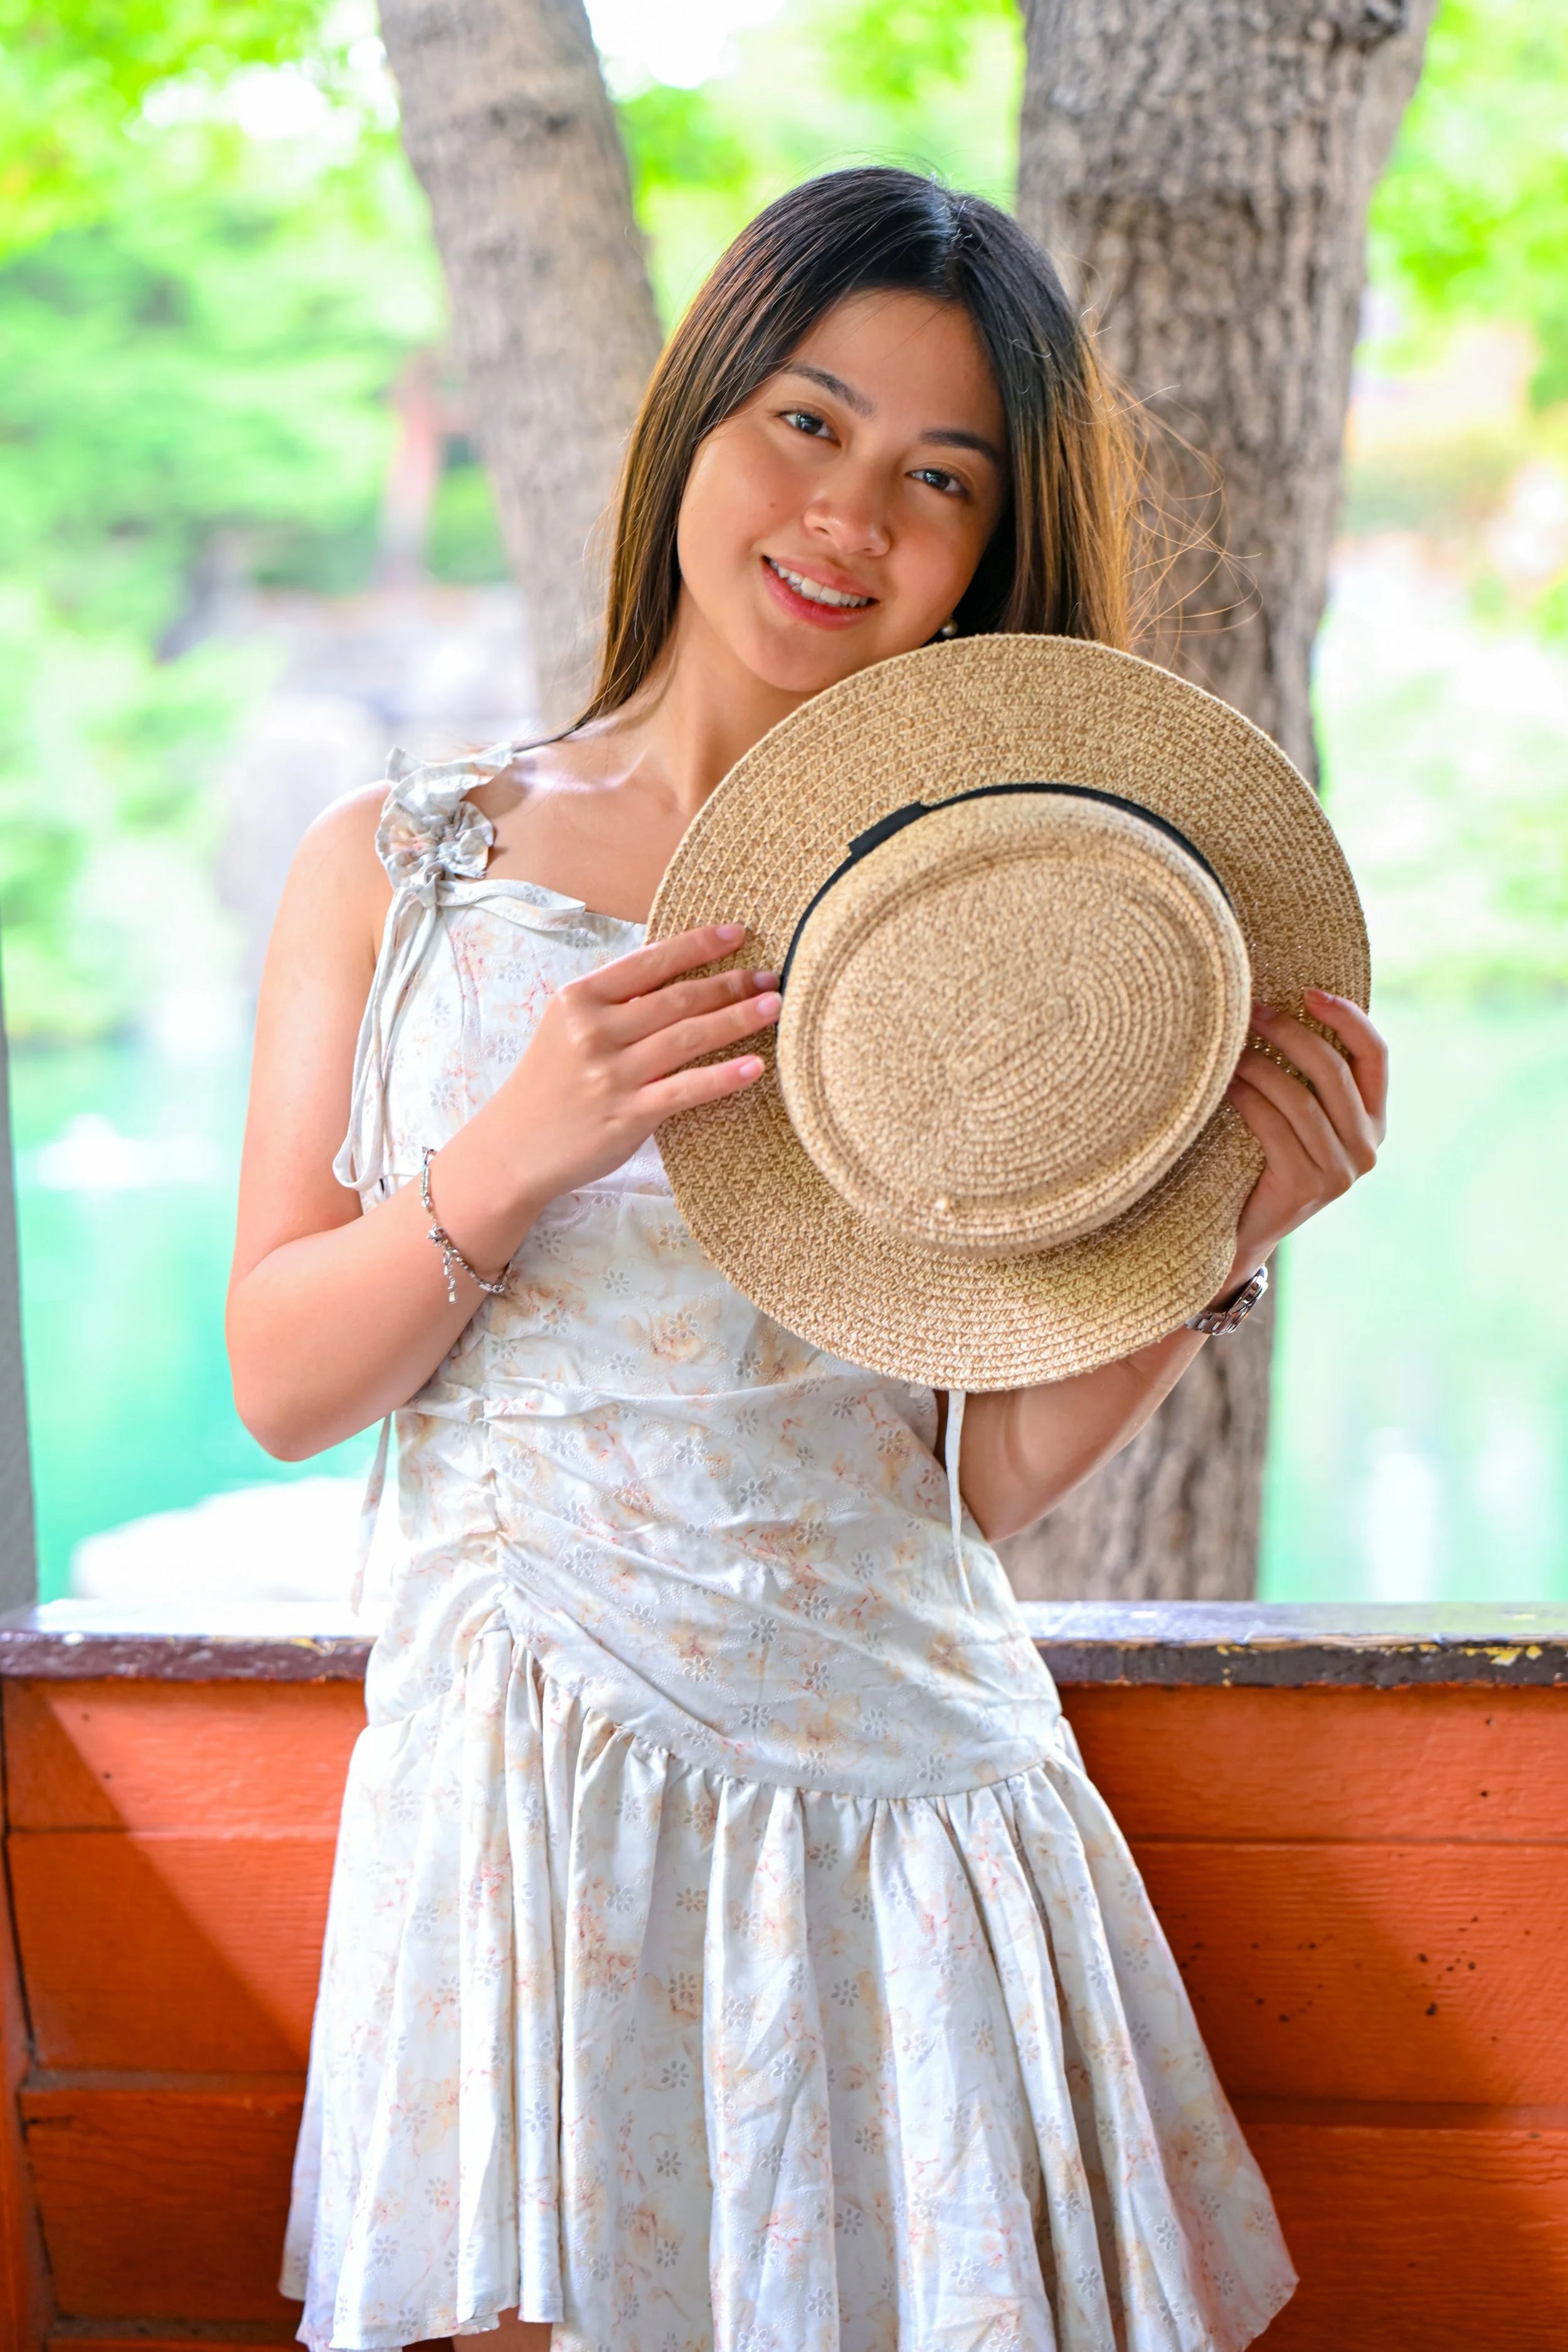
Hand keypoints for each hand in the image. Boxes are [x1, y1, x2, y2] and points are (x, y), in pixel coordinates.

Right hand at [489, 921, 778, 1202]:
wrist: (512, 1150)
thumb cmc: (548, 1084)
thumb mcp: (567, 1028)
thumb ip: (614, 1003)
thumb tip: (678, 974)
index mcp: (579, 999)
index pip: (650, 961)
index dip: (699, 944)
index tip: (739, 934)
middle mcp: (594, 1031)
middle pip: (677, 998)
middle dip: (731, 983)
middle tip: (771, 976)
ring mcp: (611, 1074)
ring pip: (688, 1037)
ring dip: (738, 1019)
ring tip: (774, 1006)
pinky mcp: (626, 1115)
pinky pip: (686, 1090)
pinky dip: (723, 1077)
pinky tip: (755, 1066)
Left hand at [1220, 990, 1387, 1289]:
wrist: (1241, 1232)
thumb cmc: (1265, 1158)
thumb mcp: (1300, 1116)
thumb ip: (1311, 1077)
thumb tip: (1285, 1003)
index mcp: (1375, 1121)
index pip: (1377, 1055)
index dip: (1349, 1017)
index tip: (1308, 991)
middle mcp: (1368, 1147)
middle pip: (1333, 1070)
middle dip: (1289, 1033)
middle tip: (1250, 1012)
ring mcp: (1340, 1172)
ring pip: (1299, 1098)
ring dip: (1259, 1066)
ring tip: (1227, 1050)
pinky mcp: (1305, 1186)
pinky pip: (1273, 1126)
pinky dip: (1245, 1098)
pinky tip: (1222, 1086)